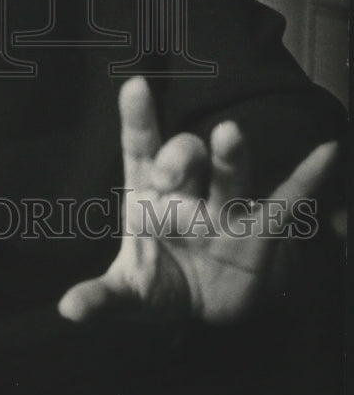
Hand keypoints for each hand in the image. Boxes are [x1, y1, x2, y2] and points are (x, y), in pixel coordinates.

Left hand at [58, 76, 337, 325]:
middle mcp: (188, 190)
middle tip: (172, 167)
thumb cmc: (157, 283)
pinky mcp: (261, 229)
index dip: (138, 118)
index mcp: (148, 194)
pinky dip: (309, 178)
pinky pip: (288, 200)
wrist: (202, 306)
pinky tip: (326, 152)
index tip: (136, 86)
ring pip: (230, 173)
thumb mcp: (127, 294)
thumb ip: (101, 297)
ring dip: (231, 155)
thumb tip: (68, 309)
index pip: (140, 148)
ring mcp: (225, 206)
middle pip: (184, 157)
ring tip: (229, 134)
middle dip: (179, 156)